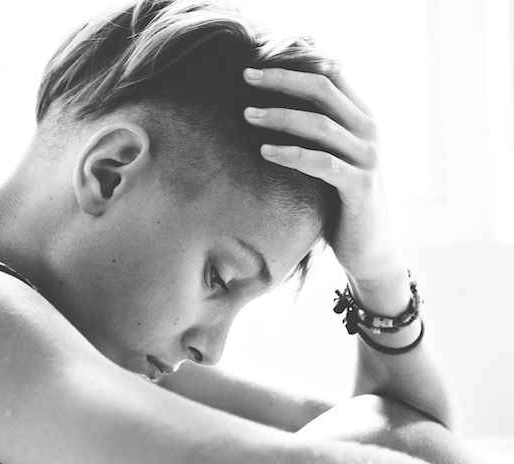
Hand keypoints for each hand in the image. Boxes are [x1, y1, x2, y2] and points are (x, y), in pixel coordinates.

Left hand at [241, 67, 406, 297]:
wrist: (370, 249)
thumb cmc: (340, 201)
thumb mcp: (329, 159)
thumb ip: (314, 133)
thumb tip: (271, 109)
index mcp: (361, 118)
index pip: (330, 76)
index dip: (295, 64)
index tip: (258, 63)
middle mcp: (369, 132)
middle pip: (323, 90)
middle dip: (282, 80)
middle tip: (244, 76)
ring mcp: (367, 158)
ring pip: (321, 124)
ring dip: (280, 116)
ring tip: (247, 114)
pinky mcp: (360, 187)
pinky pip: (323, 163)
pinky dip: (292, 154)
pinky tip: (265, 151)